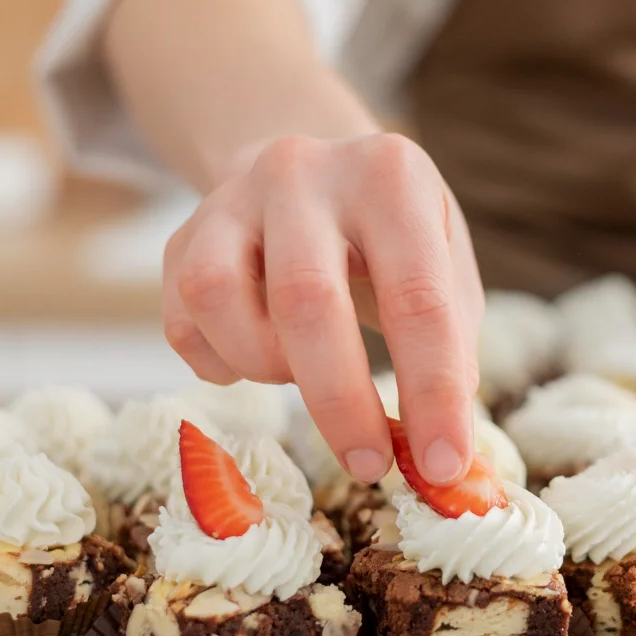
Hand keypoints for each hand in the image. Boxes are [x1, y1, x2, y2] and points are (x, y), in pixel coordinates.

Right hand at [162, 132, 484, 484]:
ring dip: (268, 368)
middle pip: (306, 300)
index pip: (417, 296)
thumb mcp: (446, 264)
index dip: (432, 391)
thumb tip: (445, 454)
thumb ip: (453, 347)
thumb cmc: (393, 237)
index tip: (444, 465)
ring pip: (220, 301)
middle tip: (371, 467)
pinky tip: (260, 357)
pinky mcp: (182, 236)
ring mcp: (232, 199)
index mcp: (389, 176)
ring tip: (306, 374)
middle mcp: (303, 173)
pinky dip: (222, 365)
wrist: (310, 169)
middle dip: (340, 402)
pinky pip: (182, 323)